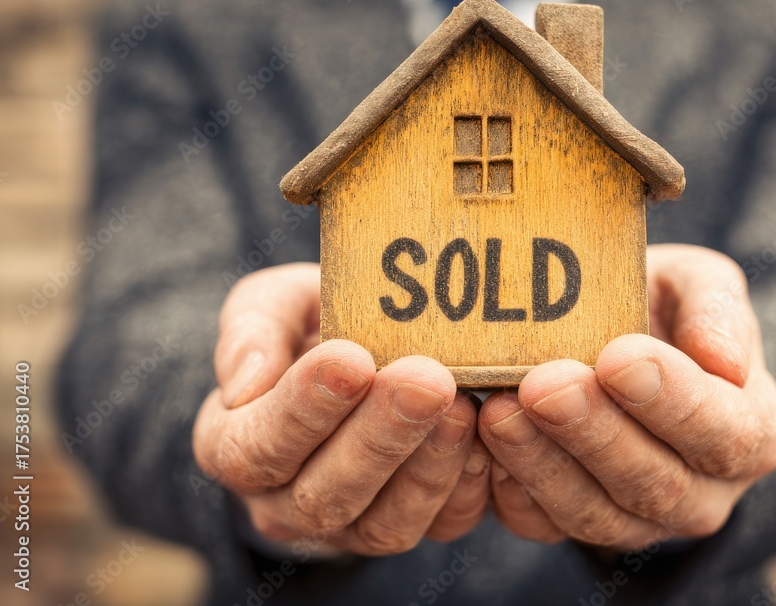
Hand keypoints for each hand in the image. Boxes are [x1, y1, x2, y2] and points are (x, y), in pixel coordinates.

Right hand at [193, 263, 490, 554]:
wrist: (359, 359)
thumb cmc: (311, 327)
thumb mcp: (273, 303)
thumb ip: (253, 327)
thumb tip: (246, 381)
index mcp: (233, 444)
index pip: (258, 444)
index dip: (306, 407)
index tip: (352, 360)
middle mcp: (282, 503)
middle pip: (325, 492)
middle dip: (380, 435)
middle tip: (425, 380)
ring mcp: (346, 528)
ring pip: (384, 522)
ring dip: (427, 464)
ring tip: (461, 406)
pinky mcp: (405, 527)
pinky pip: (438, 526)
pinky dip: (465, 485)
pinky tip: (485, 438)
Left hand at [479, 245, 775, 549]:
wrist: (625, 346)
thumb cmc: (665, 311)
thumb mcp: (699, 285)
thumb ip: (717, 308)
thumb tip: (722, 359)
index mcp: (750, 432)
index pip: (725, 433)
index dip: (673, 401)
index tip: (618, 358)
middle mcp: (703, 493)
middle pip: (654, 482)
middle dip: (593, 432)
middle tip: (544, 384)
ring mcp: (639, 521)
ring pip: (594, 513)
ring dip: (542, 463)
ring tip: (499, 409)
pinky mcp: (576, 526)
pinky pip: (543, 525)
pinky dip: (510, 489)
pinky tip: (482, 444)